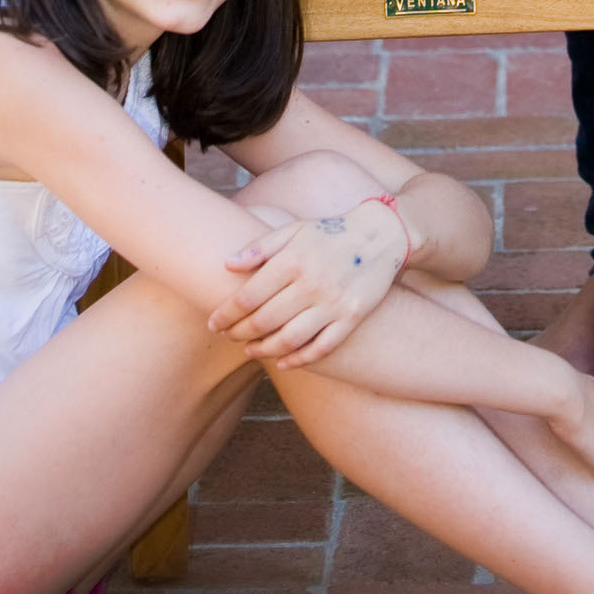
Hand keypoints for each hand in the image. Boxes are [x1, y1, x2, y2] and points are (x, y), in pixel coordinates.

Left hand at [207, 199, 407, 365]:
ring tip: (250, 351)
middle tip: (228, 337)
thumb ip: (260, 247)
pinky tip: (284, 363)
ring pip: (290, 339)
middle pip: (265, 320)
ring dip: (265, 350)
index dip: (226, 314)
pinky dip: (300, 359)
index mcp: (293, 261)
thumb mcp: (294, 230)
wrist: (380, 236)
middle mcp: (311, 284)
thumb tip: (227, 264)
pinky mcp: (351, 318)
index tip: (213, 323)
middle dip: (240, 333)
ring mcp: (333, 304)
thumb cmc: (329, 234)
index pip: (248, 296)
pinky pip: (321, 347)